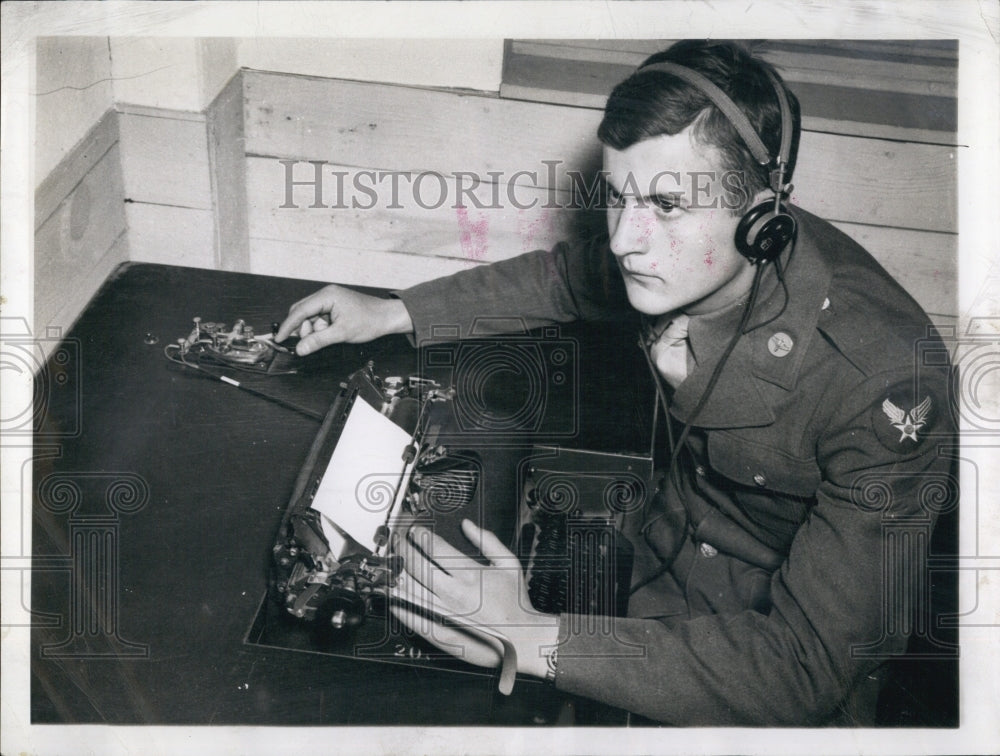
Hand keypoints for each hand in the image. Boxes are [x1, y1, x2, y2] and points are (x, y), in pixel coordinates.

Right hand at [274, 283, 413, 354]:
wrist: (387, 317)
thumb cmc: (370, 320)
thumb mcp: (342, 333)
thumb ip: (319, 340)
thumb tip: (301, 349)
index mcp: (327, 296)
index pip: (300, 310)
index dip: (288, 326)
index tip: (279, 338)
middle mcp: (326, 295)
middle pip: (302, 313)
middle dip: (303, 329)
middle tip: (306, 343)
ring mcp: (330, 301)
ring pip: (310, 318)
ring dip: (314, 330)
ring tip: (329, 337)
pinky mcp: (334, 308)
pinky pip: (320, 319)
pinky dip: (321, 329)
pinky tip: (331, 334)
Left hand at [389, 520, 560, 678]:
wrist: (521, 637)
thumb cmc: (515, 602)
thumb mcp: (509, 564)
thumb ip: (487, 541)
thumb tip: (467, 525)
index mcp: (469, 573)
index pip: (435, 547)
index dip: (420, 535)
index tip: (414, 530)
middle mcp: (453, 592)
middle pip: (416, 564)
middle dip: (403, 548)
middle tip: (397, 541)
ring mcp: (444, 612)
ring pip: (410, 588)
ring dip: (397, 573)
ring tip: (391, 563)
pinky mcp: (439, 629)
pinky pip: (411, 614)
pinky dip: (399, 603)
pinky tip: (393, 594)